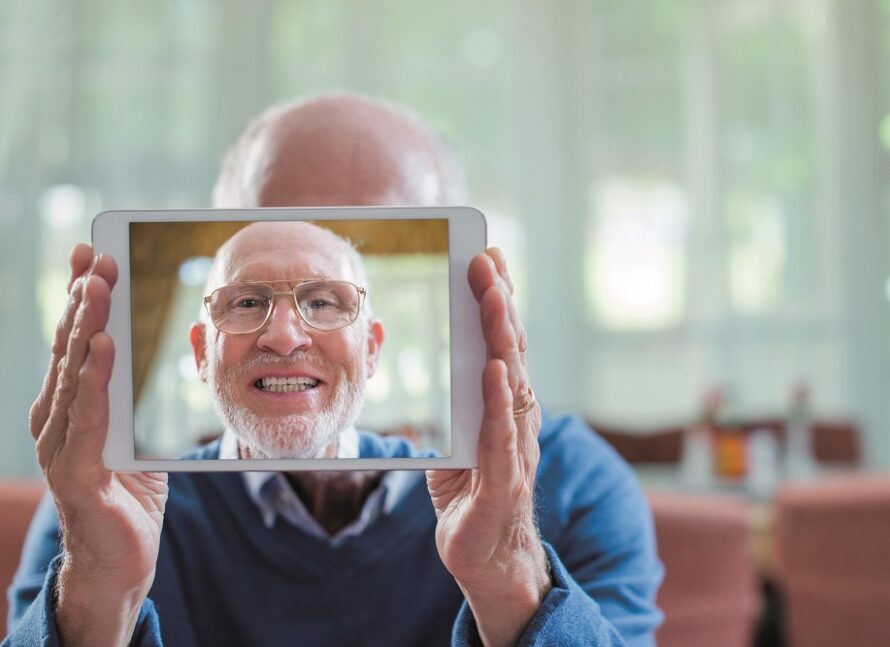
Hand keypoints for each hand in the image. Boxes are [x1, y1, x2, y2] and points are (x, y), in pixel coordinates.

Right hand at [29, 244, 167, 646]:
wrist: (121, 559)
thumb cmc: (131, 492)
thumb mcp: (139, 430)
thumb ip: (140, 392)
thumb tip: (174, 343)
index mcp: (71, 406)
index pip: (75, 340)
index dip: (79, 295)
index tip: (91, 253)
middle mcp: (56, 419)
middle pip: (68, 348)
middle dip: (82, 298)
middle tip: (96, 256)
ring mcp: (59, 445)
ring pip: (71, 374)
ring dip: (83, 325)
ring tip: (95, 286)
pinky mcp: (74, 471)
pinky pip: (86, 417)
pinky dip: (92, 379)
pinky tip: (99, 347)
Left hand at [427, 248, 548, 646]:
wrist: (489, 562)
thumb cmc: (471, 498)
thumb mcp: (458, 442)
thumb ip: (457, 406)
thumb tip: (444, 366)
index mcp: (503, 408)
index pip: (502, 345)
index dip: (497, 301)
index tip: (487, 257)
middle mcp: (517, 421)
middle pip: (509, 352)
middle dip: (498, 303)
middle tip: (486, 258)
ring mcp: (515, 450)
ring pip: (511, 384)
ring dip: (501, 338)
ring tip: (492, 297)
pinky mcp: (504, 483)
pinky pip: (502, 436)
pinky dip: (499, 401)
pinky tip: (493, 371)